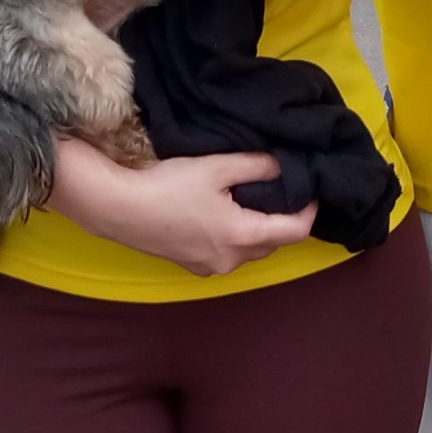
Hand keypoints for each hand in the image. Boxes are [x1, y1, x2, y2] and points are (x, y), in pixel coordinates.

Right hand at [60, 148, 317, 275]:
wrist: (119, 209)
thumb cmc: (168, 186)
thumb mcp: (217, 167)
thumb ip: (256, 165)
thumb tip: (283, 165)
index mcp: (242, 236)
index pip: (295, 231)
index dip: (309, 211)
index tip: (312, 190)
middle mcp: (231, 260)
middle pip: (274, 243)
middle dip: (284, 219)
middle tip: (283, 190)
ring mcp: (211, 267)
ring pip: (250, 250)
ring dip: (258, 229)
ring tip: (253, 199)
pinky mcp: (193, 267)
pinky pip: (228, 254)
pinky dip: (236, 238)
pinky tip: (223, 215)